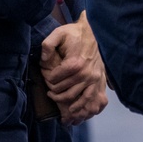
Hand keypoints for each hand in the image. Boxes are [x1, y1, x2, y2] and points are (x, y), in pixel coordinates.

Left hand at [40, 11, 108, 125]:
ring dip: (65, 103)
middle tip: (49, 90)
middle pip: (64, 91)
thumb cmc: (75, 33)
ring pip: (77, 98)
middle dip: (54, 92)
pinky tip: (74, 110)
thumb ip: (47, 45)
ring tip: (57, 100)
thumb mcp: (58, 33)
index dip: (47, 78)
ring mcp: (94, 79)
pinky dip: (83, 107)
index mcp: (75, 63)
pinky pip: (91, 99)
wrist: (94, 31)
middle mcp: (86, 73)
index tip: (47, 76)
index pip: (55, 80)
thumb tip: (43, 59)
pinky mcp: (99, 80)